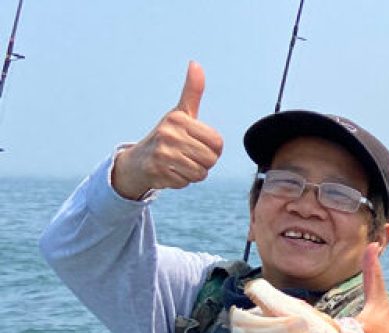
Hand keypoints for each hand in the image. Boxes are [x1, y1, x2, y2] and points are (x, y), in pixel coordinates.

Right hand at [111, 61, 223, 199]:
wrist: (138, 160)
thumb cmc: (168, 135)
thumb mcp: (181, 112)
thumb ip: (192, 91)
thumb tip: (195, 63)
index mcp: (179, 119)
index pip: (218, 143)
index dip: (213, 148)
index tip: (197, 143)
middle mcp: (169, 134)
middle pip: (211, 159)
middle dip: (203, 162)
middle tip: (187, 155)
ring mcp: (162, 153)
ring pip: (200, 173)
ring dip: (193, 172)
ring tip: (179, 163)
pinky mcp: (158, 171)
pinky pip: (186, 182)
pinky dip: (181, 181)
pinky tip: (170, 172)